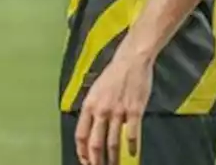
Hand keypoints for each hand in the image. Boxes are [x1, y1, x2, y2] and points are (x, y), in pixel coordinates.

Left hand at [74, 47, 153, 164]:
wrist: (131, 60)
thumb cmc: (114, 75)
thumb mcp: (96, 90)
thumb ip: (93, 110)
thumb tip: (91, 129)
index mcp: (89, 105)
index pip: (81, 135)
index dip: (82, 152)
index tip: (85, 161)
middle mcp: (101, 110)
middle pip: (95, 143)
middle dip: (96, 161)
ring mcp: (118, 111)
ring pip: (113, 143)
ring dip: (113, 158)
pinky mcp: (134, 111)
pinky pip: (132, 134)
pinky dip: (132, 147)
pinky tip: (133, 154)